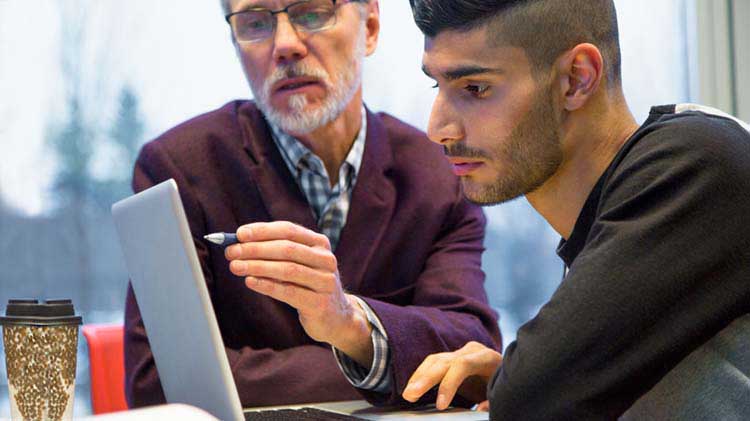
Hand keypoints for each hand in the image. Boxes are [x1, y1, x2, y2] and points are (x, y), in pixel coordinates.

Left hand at [224, 222, 373, 365]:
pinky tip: (250, 281)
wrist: (336, 317)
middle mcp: (326, 259)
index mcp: (320, 243)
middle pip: (287, 249)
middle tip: (231, 252)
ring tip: (235, 266)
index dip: (262, 231)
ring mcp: (325, 282)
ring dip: (257, 266)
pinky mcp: (320, 303)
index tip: (239, 234)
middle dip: (255, 249)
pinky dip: (267, 285)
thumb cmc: (308, 286)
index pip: (289, 230)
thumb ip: (276, 252)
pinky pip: (289, 292)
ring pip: (287, 269)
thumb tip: (240, 242)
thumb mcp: (300, 264)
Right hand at [402, 341, 501, 409]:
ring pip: (434, 360)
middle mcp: (471, 350)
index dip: (448, 384)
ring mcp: (461, 352)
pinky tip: (413, 386)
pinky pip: (433, 364)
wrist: (509, 371)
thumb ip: (492, 401)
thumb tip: (480, 408)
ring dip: (419, 377)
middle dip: (425, 378)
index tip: (440, 406)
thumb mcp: (503, 393)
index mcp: (486, 357)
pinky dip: (422, 375)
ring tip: (408, 393)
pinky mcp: (452, 358)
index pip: (462, 365)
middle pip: (443, 361)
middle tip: (410, 395)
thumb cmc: (506, 384)